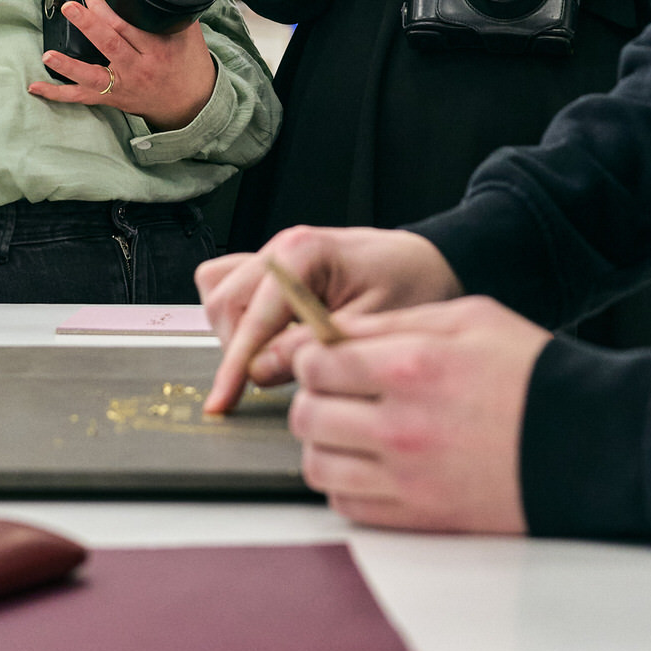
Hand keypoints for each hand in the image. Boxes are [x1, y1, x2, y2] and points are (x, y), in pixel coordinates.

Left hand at [30, 0, 216, 130]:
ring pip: (93, 77)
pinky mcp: (111, 98)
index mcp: (156, 51)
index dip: (106, 8)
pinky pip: (82, 97)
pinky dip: (57, 94)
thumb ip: (172, 11)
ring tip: (49, 55)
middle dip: (88, 24)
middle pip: (110, 45)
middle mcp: (137, 69)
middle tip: (71, 7)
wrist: (192, 105)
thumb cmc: (189, 66)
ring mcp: (122, 87)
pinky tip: (36, 87)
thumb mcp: (188, 34)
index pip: (128, 26)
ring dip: (69, 66)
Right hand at [199, 224, 460, 413]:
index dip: (235, 365)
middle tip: (276, 378)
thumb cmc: (410, 284)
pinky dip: (242, 319)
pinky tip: (275, 339)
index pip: (252, 315)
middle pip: (225, 304)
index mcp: (302, 251)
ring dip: (238, 334)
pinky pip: (233, 289)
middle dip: (240, 348)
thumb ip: (313, 346)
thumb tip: (260, 370)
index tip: (222, 402)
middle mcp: (281, 248)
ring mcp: (274, 256)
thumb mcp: (370, 324)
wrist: (428, 263)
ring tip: (281, 356)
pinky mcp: (274, 269)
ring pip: (221, 296)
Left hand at [288, 297, 549, 531]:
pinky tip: (370, 463)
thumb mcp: (468, 318)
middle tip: (336, 392)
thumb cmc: (532, 375)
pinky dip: (347, 484)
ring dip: (324, 443)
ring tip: (350, 429)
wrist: (586, 442)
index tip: (327, 357)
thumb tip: (336, 332)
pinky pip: (347, 505)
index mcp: (410, 366)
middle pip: (307, 415)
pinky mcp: (419, 516)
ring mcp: (407, 478)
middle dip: (314, 397)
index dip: (313, 356)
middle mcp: (400, 425)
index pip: (315, 363)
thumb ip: (395, 322)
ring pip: (317, 465)